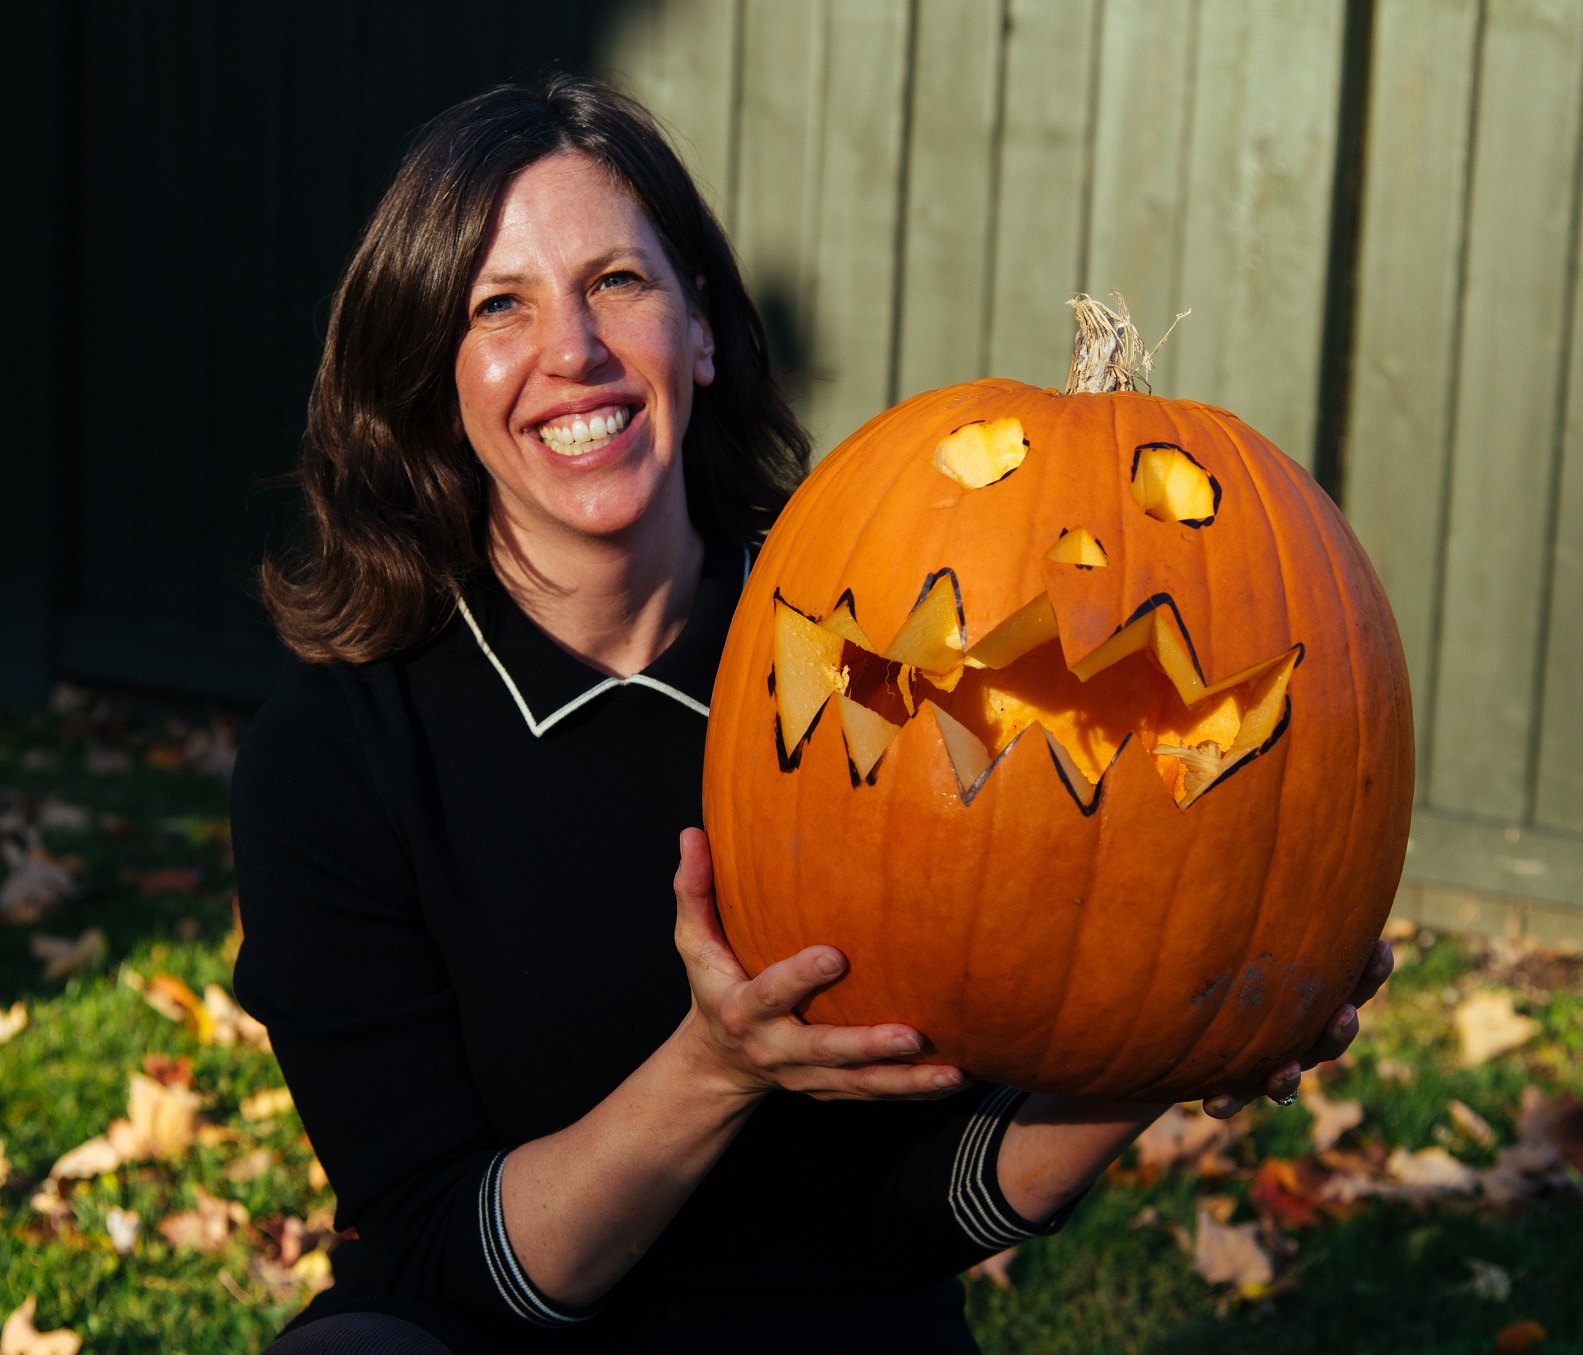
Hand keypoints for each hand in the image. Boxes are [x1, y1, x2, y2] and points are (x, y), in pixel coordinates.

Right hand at [671, 827, 967, 1101]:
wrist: (720, 1062)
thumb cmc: (713, 986)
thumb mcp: (695, 943)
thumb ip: (694, 891)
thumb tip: (692, 832)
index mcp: (744, 1011)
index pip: (770, 994)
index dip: (799, 978)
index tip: (836, 955)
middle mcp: (777, 1050)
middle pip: (825, 1051)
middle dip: (868, 1046)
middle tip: (912, 1034)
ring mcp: (808, 1077)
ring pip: (860, 1083)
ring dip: (907, 1081)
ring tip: (952, 1072)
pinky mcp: (833, 1089)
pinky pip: (876, 1093)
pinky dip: (916, 1091)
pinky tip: (956, 1081)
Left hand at [1203, 938, 1393, 1118]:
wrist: (1196, 1030)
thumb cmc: (1239, 972)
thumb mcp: (1255, 948)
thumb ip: (1270, 926)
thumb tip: (1282, 836)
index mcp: (1316, 1007)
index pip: (1354, 989)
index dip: (1372, 972)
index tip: (1381, 947)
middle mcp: (1299, 1043)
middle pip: (1329, 1042)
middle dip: (1340, 1032)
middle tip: (1345, 1014)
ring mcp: (1270, 1068)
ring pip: (1286, 1081)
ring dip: (1287, 1078)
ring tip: (1284, 1071)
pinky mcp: (1235, 1086)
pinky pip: (1233, 1099)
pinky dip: (1227, 1102)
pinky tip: (1214, 1103)